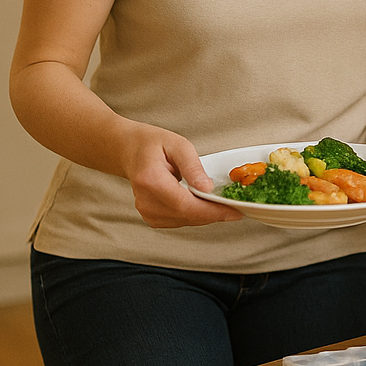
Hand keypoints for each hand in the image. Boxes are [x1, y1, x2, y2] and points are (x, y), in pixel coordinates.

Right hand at [119, 123, 241, 228]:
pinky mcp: (151, 217)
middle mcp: (146, 200)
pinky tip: (201, 203)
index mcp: (151, 180)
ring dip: (205, 215)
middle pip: (186, 216)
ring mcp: (146, 211)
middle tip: (236, 207)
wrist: (129, 150)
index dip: (212, 211)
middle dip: (214, 213)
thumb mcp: (178, 144)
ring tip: (219, 202)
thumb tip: (207, 188)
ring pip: (185, 221)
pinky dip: (194, 215)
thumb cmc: (152, 144)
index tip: (235, 212)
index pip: (185, 204)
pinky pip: (179, 221)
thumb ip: (193, 167)